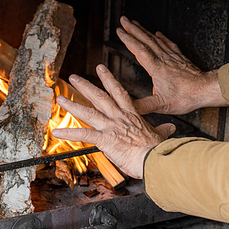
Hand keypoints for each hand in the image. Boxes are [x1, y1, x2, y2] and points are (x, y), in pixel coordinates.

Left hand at [52, 64, 174, 178]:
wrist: (156, 159)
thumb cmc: (158, 150)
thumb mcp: (161, 135)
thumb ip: (162, 130)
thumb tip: (171, 127)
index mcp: (131, 115)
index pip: (118, 92)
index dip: (109, 79)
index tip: (101, 68)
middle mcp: (119, 118)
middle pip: (100, 97)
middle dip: (85, 86)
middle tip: (74, 77)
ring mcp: (111, 127)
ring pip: (88, 112)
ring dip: (72, 105)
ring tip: (60, 98)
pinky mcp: (105, 139)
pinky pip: (83, 134)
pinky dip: (69, 132)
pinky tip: (57, 131)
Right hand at [118, 16, 226, 114]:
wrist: (205, 90)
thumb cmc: (187, 97)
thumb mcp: (162, 105)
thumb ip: (144, 106)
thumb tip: (129, 108)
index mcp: (157, 68)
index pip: (139, 50)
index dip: (128, 39)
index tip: (120, 31)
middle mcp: (164, 59)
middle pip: (145, 40)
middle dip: (133, 29)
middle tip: (123, 20)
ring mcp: (172, 57)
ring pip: (155, 40)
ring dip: (144, 30)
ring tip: (135, 23)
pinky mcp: (180, 58)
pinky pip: (169, 44)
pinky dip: (162, 37)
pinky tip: (158, 33)